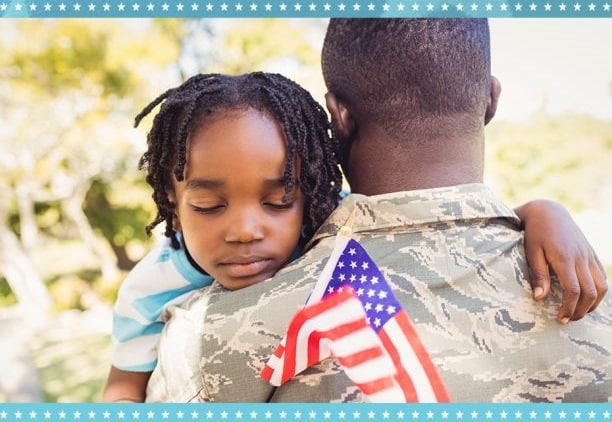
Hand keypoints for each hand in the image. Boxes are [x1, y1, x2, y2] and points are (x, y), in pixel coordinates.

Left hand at [515, 199, 607, 322]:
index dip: (569, 308)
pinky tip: (587, 299)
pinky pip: (602, 277)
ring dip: (593, 304)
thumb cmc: (535, 232)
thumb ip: (538, 274)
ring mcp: (589, 255)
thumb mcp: (531, 251)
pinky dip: (599, 292)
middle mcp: (581, 258)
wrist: (548, 212)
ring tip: (578, 313)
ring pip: (602, 286)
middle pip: (590, 292)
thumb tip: (539, 298)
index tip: (560, 319)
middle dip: (581, 311)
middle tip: (568, 320)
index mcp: (564, 258)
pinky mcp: (592, 254)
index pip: (573, 290)